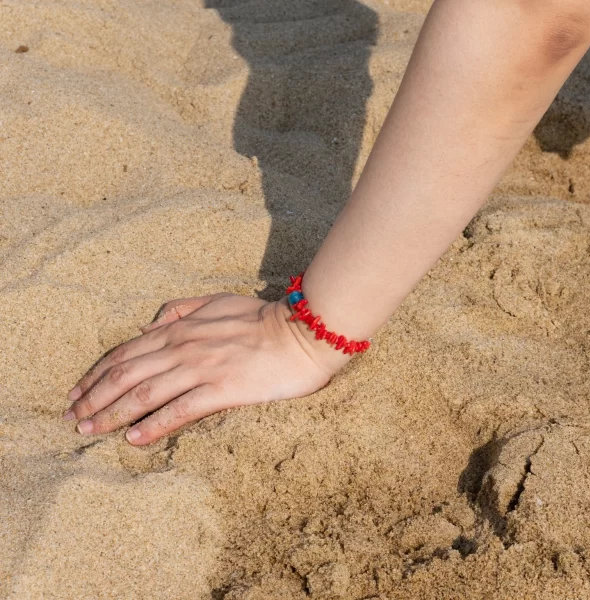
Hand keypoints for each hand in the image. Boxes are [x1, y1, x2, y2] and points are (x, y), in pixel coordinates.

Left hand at [63, 293, 350, 445]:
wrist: (302, 331)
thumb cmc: (261, 317)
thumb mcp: (216, 300)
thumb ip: (182, 309)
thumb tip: (152, 323)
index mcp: (180, 329)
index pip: (125, 352)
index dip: (96, 374)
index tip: (77, 392)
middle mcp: (183, 348)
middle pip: (125, 374)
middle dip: (93, 397)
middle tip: (71, 418)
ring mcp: (201, 368)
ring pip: (144, 393)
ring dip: (112, 413)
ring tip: (89, 430)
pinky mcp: (222, 389)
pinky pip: (179, 410)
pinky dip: (153, 425)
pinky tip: (133, 439)